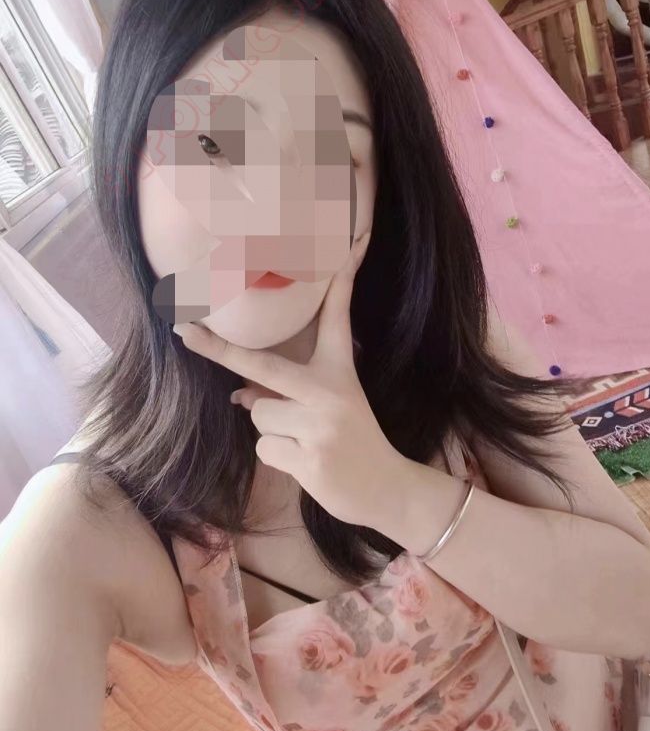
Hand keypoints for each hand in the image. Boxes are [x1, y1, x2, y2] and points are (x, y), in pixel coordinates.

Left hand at [172, 233, 408, 529]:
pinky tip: (306, 462)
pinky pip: (265, 448)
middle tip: (182, 331)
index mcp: (341, 371)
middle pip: (263, 365)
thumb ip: (285, 394)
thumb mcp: (328, 408)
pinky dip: (278, 456)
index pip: (338, 316)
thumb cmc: (353, 442)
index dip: (340, 279)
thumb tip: (238, 396)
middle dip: (218, 350)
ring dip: (270, 430)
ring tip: (304, 442)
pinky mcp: (310, 458)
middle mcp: (331, 392)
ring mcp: (320, 425)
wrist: (386, 489)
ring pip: (258, 415)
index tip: (353, 241)